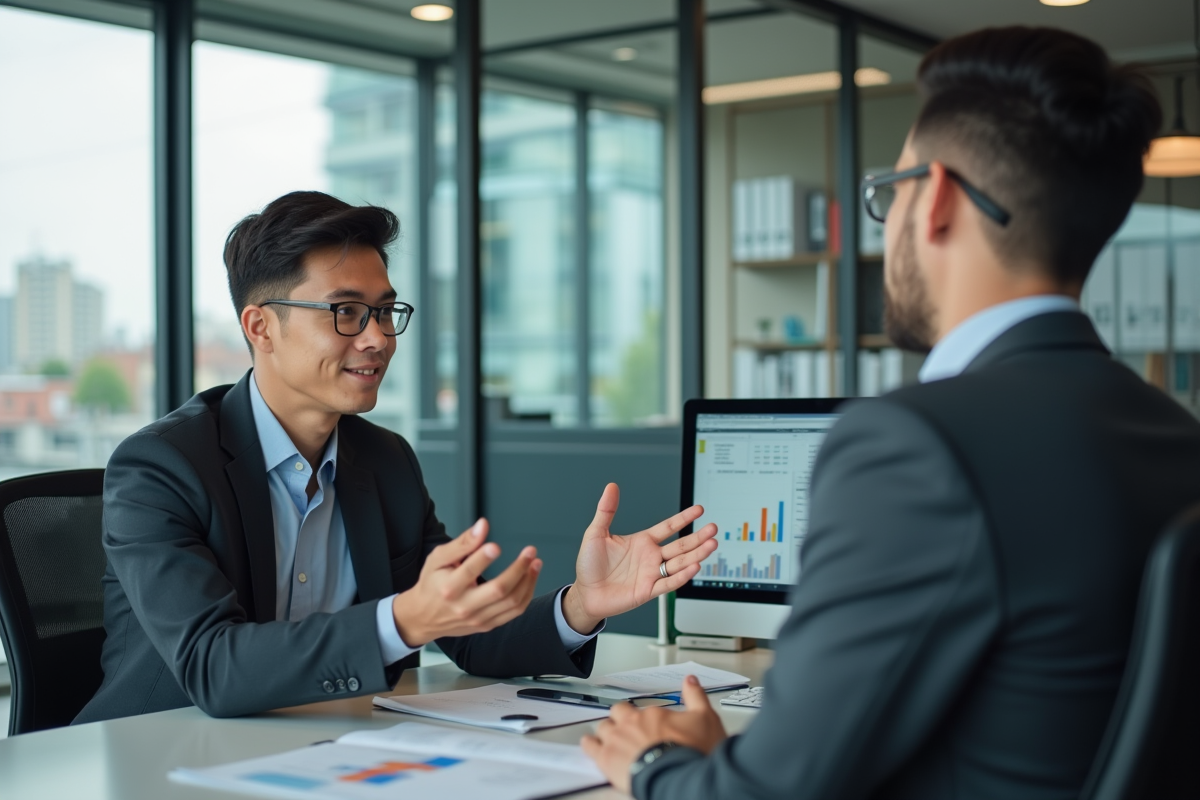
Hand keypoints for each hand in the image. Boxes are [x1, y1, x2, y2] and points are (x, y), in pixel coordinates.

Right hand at [391, 519, 541, 645]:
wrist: (423, 617)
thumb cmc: (432, 584)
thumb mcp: (438, 559)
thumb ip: (462, 543)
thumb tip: (483, 526)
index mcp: (449, 588)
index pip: (469, 571)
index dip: (483, 558)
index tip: (496, 546)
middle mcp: (464, 606)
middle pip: (499, 590)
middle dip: (519, 568)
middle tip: (530, 551)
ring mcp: (478, 619)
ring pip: (512, 602)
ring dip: (528, 581)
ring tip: (535, 563)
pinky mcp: (487, 625)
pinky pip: (514, 612)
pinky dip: (526, 594)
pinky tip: (530, 578)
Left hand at [562, 483, 718, 633]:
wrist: (584, 593)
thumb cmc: (589, 565)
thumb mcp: (596, 533)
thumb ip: (606, 510)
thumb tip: (611, 487)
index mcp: (642, 542)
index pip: (668, 527)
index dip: (684, 518)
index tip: (699, 510)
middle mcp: (650, 557)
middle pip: (680, 545)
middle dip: (698, 537)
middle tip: (713, 528)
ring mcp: (651, 574)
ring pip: (679, 563)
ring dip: (696, 555)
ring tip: (711, 545)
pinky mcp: (648, 590)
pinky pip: (669, 582)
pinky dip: (682, 575)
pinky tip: (694, 566)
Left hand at [582, 675, 727, 793]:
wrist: (680, 778)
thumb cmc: (692, 753)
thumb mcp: (705, 719)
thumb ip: (696, 696)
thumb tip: (690, 680)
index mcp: (652, 714)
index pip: (640, 709)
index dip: (643, 717)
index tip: (648, 724)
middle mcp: (632, 724)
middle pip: (617, 713)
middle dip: (620, 719)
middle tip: (626, 727)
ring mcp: (617, 741)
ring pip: (602, 728)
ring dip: (606, 731)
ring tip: (609, 737)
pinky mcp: (607, 759)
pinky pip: (590, 747)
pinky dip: (590, 745)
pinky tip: (591, 745)